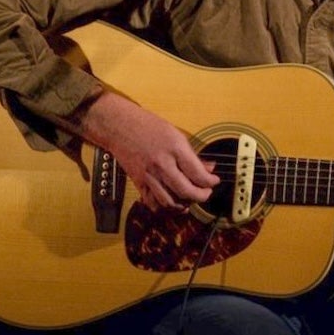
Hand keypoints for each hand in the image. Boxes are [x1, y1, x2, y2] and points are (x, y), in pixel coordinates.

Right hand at [72, 91, 218, 211]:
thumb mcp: (176, 134)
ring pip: (170, 202)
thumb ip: (192, 154)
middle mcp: (162, 164)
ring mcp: (149, 176)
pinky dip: (164, 208)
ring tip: (190, 200)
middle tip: (205, 193)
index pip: (198, 174)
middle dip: (201, 196)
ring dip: (184, 205)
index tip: (214, 181)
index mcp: (174, 149)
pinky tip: (172, 202)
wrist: (119, 126)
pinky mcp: (138, 183)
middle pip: (186, 191)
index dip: (210, 182)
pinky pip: (153, 203)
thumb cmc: (148, 126)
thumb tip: (209, 168)